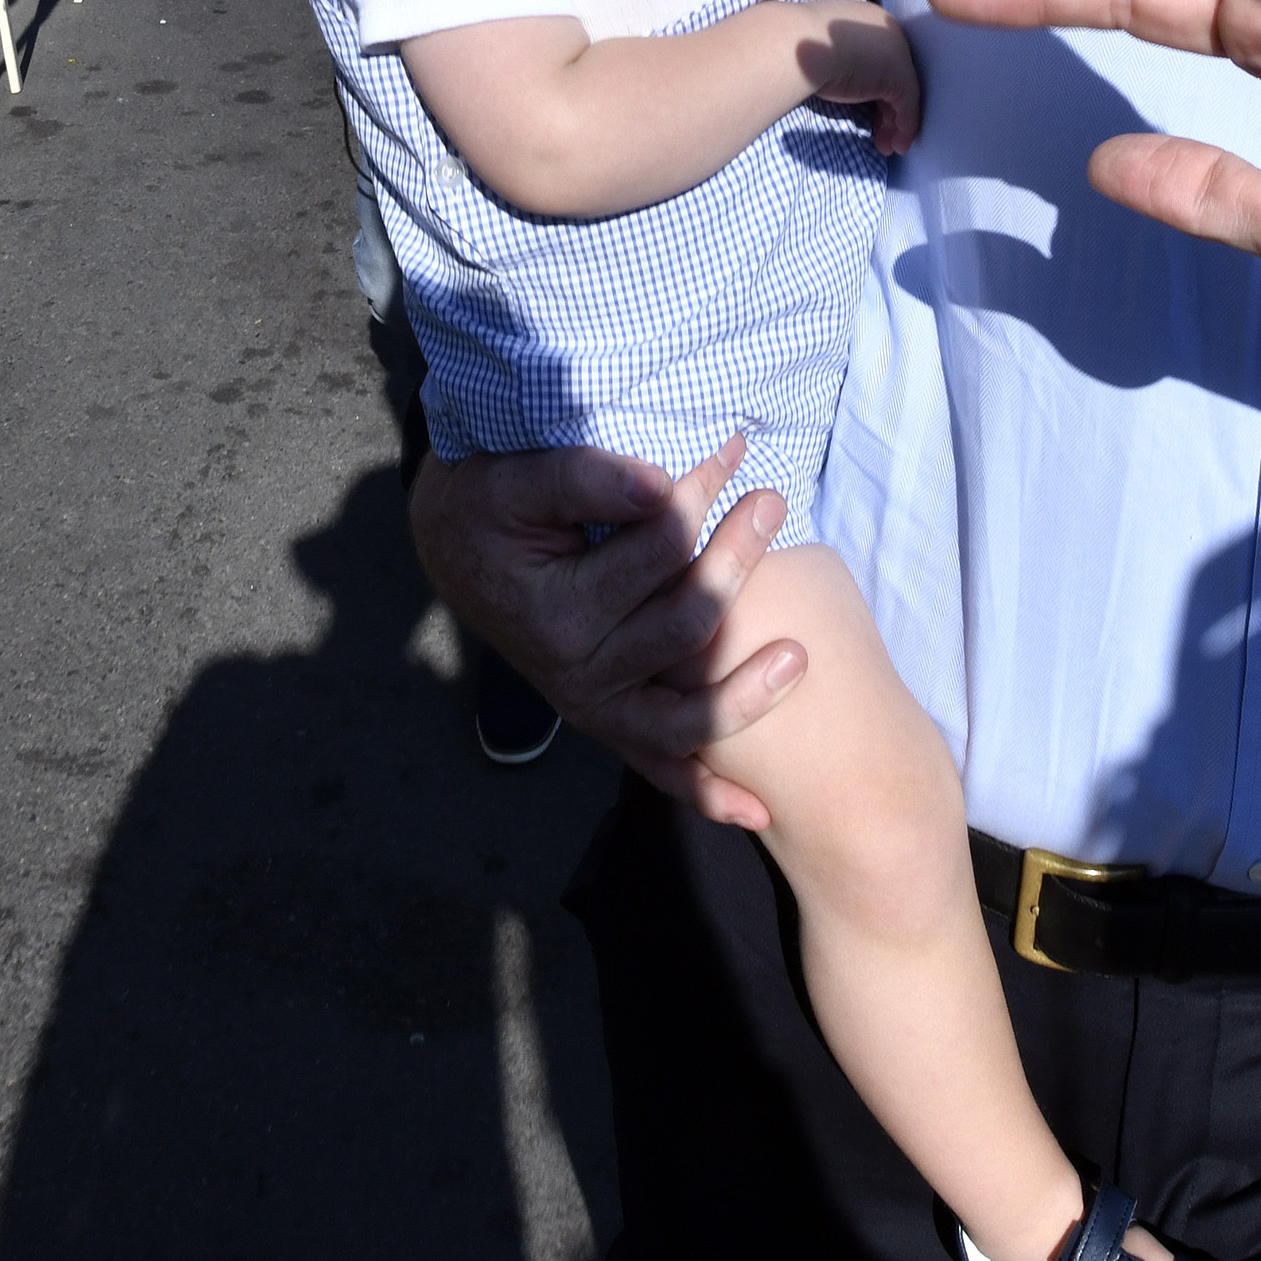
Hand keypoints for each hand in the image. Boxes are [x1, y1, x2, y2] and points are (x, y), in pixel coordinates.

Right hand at [405, 436, 804, 826]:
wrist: (459, 551)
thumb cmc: (493, 507)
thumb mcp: (519, 478)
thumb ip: (583, 477)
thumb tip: (657, 486)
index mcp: (556, 614)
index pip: (657, 552)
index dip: (700, 497)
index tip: (733, 450)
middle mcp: (576, 675)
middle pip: (687, 623)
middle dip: (738, 557)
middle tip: (774, 502)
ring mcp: (596, 708)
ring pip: (689, 712)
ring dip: (748, 690)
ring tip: (801, 655)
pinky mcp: (609, 723)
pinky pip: (662, 768)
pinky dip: (706, 793)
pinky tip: (756, 810)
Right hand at [800, 3, 922, 152]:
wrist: (795, 46)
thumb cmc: (798, 48)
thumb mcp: (821, 50)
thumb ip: (835, 60)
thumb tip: (835, 78)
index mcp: (867, 19)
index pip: (879, 60)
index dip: (876, 91)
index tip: (867, 114)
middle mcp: (887, 31)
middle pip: (894, 76)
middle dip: (888, 110)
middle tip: (880, 134)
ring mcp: (897, 52)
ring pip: (904, 94)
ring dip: (896, 124)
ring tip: (887, 147)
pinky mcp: (899, 75)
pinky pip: (908, 107)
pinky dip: (905, 129)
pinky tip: (897, 147)